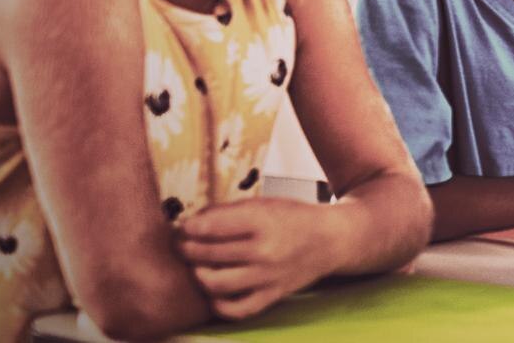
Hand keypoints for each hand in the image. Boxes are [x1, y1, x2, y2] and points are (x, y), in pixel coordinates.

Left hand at [176, 199, 335, 319]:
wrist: (331, 240)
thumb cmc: (294, 218)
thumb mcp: (264, 203)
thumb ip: (228, 212)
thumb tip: (191, 223)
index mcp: (264, 221)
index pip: (211, 227)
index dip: (189, 227)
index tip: (185, 227)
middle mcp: (266, 250)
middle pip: (208, 254)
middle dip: (187, 248)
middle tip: (182, 244)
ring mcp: (268, 276)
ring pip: (215, 283)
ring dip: (198, 274)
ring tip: (196, 266)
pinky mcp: (272, 295)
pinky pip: (236, 309)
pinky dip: (218, 303)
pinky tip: (215, 291)